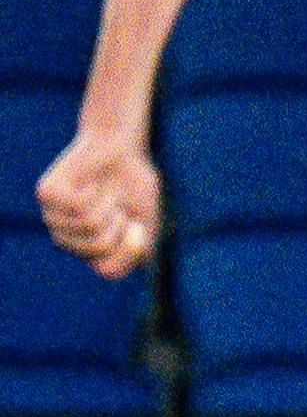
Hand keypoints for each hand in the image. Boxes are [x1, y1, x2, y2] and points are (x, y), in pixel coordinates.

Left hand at [38, 132, 159, 278]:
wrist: (119, 145)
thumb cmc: (135, 184)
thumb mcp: (148, 221)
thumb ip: (138, 250)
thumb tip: (118, 265)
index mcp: (90, 251)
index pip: (109, 271)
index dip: (130, 249)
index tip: (137, 226)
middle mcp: (67, 239)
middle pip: (99, 247)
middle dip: (120, 222)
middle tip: (117, 204)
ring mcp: (52, 218)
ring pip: (89, 225)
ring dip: (108, 204)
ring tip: (104, 192)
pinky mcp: (47, 195)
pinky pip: (78, 205)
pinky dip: (95, 192)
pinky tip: (90, 183)